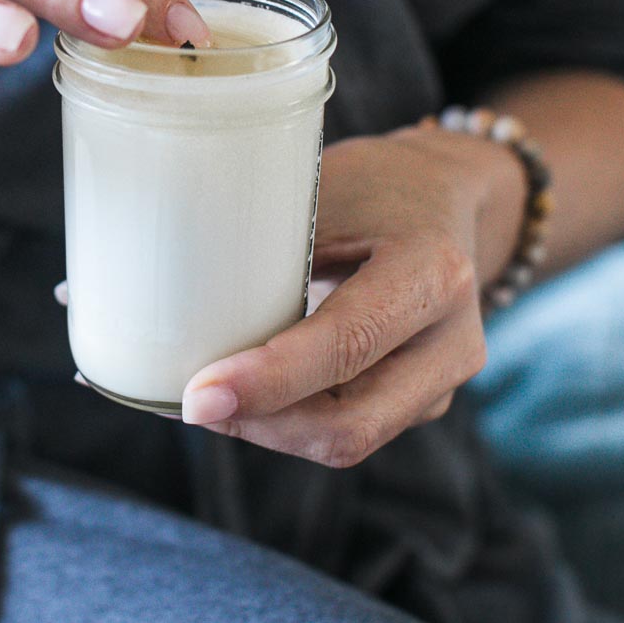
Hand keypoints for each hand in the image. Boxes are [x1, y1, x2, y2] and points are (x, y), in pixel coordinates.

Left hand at [177, 124, 525, 466]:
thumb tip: (173, 292)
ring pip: (346, 438)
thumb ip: (270, 246)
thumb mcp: (324, 190)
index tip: (199, 394)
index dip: (268, 378)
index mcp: (432, 273)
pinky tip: (241, 397)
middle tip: (189, 402)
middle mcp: (450, 341)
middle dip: (260, 424)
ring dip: (268, 429)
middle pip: (350, 422)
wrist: (443, 195)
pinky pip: (349, 427)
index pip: (347, 344)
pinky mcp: (418, 400)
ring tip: (203, 399)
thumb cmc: (374, 184)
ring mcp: (439, 381)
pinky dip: (288, 422)